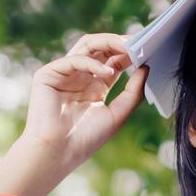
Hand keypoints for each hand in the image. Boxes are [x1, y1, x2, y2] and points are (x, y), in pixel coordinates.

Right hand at [21, 32, 149, 168]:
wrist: (58, 153)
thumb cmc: (86, 139)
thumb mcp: (118, 114)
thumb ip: (133, 92)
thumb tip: (146, 67)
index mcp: (95, 86)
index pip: (114, 61)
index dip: (129, 53)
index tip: (147, 49)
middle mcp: (80, 76)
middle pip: (101, 47)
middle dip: (120, 43)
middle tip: (138, 42)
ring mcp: (64, 73)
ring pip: (87, 45)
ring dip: (108, 43)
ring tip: (127, 48)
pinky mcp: (49, 74)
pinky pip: (74, 59)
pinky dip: (92, 63)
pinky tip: (107, 73)